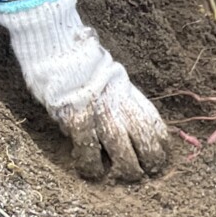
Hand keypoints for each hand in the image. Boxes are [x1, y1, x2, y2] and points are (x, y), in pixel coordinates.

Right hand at [0, 0, 168, 181]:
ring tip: (122, 175)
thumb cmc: (80, 61)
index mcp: (129, 94)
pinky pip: (89, 154)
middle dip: (149, 164)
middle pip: (146, 145)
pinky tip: (92, 170)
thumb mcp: (112, 75)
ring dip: (126, 171)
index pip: (155, 126)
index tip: (159, 156)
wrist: (54, 41)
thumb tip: (132, 122)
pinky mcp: (76, 121)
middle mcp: (119, 106)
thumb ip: (123, 97)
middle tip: (143, 172)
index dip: (161, 146)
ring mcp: (98, 114)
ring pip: (124, 155)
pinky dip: (92, 167)